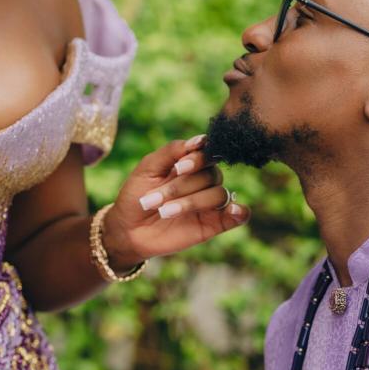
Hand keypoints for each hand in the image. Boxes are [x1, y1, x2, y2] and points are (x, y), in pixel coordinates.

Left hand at [102, 134, 249, 270]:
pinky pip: (238, 216)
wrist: (128, 229)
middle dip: (181, 187)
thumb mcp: (148, 168)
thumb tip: (200, 140)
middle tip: (153, 199)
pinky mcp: (213, 224)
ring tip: (164, 212)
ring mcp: (209, 203)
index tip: (179, 167)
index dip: (198, 159)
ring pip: (218, 195)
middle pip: (210, 175)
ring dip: (191, 202)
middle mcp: (203, 181)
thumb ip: (172, 151)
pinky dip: (240, 212)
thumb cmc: (136, 195)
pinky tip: (235, 211)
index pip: (207, 153)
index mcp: (190, 164)